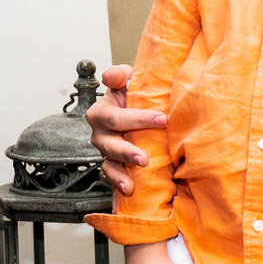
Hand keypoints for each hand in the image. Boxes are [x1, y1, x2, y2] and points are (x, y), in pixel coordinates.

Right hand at [87, 64, 166, 195]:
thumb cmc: (132, 96)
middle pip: (109, 142)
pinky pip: (111, 174)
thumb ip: (120, 75)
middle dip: (127, 150)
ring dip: (123, 167)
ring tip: (139, 171)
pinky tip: (129, 188)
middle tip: (145, 157)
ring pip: (110, 159)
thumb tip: (111, 76)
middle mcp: (100, 132)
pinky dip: (119, 181)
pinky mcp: (112, 163)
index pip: (115, 116)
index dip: (137, 118)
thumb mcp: (127, 81)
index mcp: (102, 111)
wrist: (138, 114)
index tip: (162, 119)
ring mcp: (106, 149)